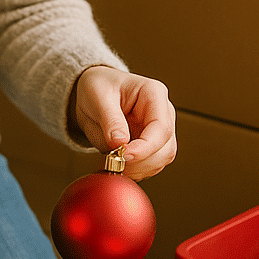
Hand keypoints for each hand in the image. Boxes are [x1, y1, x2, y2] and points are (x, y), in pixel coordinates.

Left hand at [70, 65, 176, 179]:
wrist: (93, 94)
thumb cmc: (99, 87)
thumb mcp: (98, 97)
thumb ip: (110, 120)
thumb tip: (119, 143)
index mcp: (154, 94)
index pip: (161, 128)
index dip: (145, 148)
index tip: (123, 156)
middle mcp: (162, 113)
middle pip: (166, 148)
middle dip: (140, 162)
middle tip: (114, 162)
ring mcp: (158, 131)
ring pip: (160, 160)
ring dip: (137, 169)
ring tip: (112, 163)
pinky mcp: (151, 146)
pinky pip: (149, 166)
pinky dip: (133, 171)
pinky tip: (116, 165)